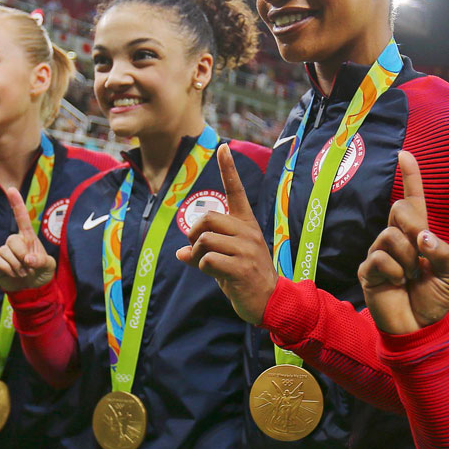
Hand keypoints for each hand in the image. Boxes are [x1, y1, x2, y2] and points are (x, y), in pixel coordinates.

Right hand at [0, 186, 55, 290]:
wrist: (32, 289)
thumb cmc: (41, 273)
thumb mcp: (49, 266)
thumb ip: (42, 261)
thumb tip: (27, 260)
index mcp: (28, 237)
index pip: (22, 218)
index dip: (16, 203)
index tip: (11, 189)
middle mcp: (15, 241)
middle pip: (13, 240)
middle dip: (22, 256)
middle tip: (29, 267)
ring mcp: (5, 251)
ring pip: (6, 253)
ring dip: (17, 267)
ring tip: (23, 273)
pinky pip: (0, 262)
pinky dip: (9, 271)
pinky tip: (13, 274)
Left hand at [176, 144, 275, 324]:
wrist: (269, 301)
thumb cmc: (244, 277)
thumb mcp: (224, 260)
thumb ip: (204, 251)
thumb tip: (180, 252)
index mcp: (245, 224)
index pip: (237, 191)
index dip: (228, 169)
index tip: (223, 148)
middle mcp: (248, 232)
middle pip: (206, 219)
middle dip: (193, 235)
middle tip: (198, 250)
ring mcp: (247, 249)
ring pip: (204, 240)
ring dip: (197, 255)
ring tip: (210, 266)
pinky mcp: (242, 267)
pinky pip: (207, 259)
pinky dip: (203, 268)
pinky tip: (217, 276)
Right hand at [358, 151, 448, 335]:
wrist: (419, 329)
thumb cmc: (434, 299)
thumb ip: (441, 251)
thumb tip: (422, 236)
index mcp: (418, 235)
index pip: (413, 199)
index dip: (410, 176)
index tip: (403, 154)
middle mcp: (397, 239)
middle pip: (399, 209)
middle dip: (414, 227)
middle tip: (422, 252)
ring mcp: (380, 253)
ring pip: (390, 235)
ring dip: (408, 258)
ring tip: (411, 277)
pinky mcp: (368, 270)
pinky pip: (380, 258)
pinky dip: (395, 272)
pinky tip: (398, 284)